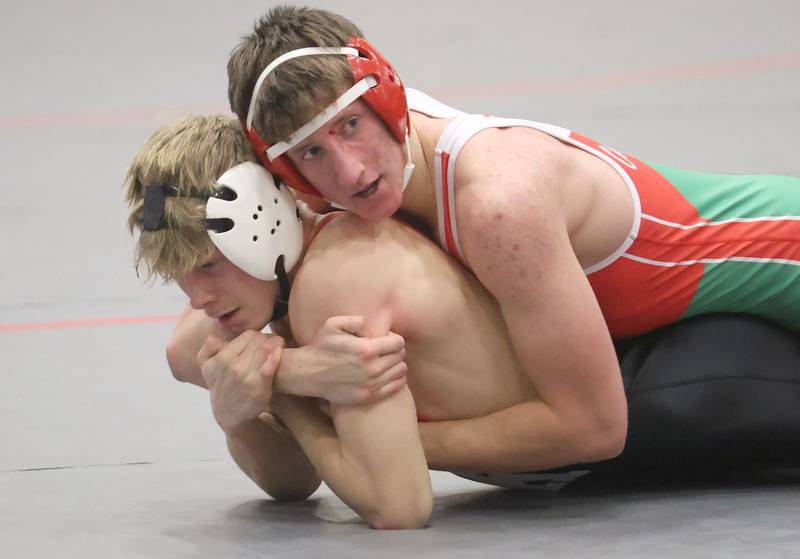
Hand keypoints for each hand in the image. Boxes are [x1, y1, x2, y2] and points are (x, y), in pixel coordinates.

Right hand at [198, 330, 284, 435]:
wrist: (228, 412)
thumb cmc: (221, 384)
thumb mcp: (206, 365)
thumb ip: (209, 347)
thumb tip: (215, 337)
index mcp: (222, 357)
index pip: (248, 335)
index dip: (258, 335)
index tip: (263, 339)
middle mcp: (233, 366)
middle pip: (259, 340)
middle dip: (269, 338)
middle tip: (275, 341)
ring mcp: (246, 377)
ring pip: (266, 349)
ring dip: (276, 343)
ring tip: (279, 344)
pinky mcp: (259, 387)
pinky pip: (270, 365)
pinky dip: (277, 355)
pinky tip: (280, 351)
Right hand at [288, 316, 407, 404]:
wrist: (308, 374)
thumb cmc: (322, 346)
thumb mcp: (334, 324)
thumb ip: (356, 321)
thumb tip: (372, 329)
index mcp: (366, 349)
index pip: (398, 343)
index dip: (393, 339)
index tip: (384, 340)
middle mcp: (372, 368)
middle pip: (401, 356)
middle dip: (395, 351)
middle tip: (384, 351)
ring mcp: (371, 385)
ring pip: (401, 371)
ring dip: (396, 365)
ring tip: (384, 362)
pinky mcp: (369, 396)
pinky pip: (396, 387)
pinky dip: (396, 379)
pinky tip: (386, 374)